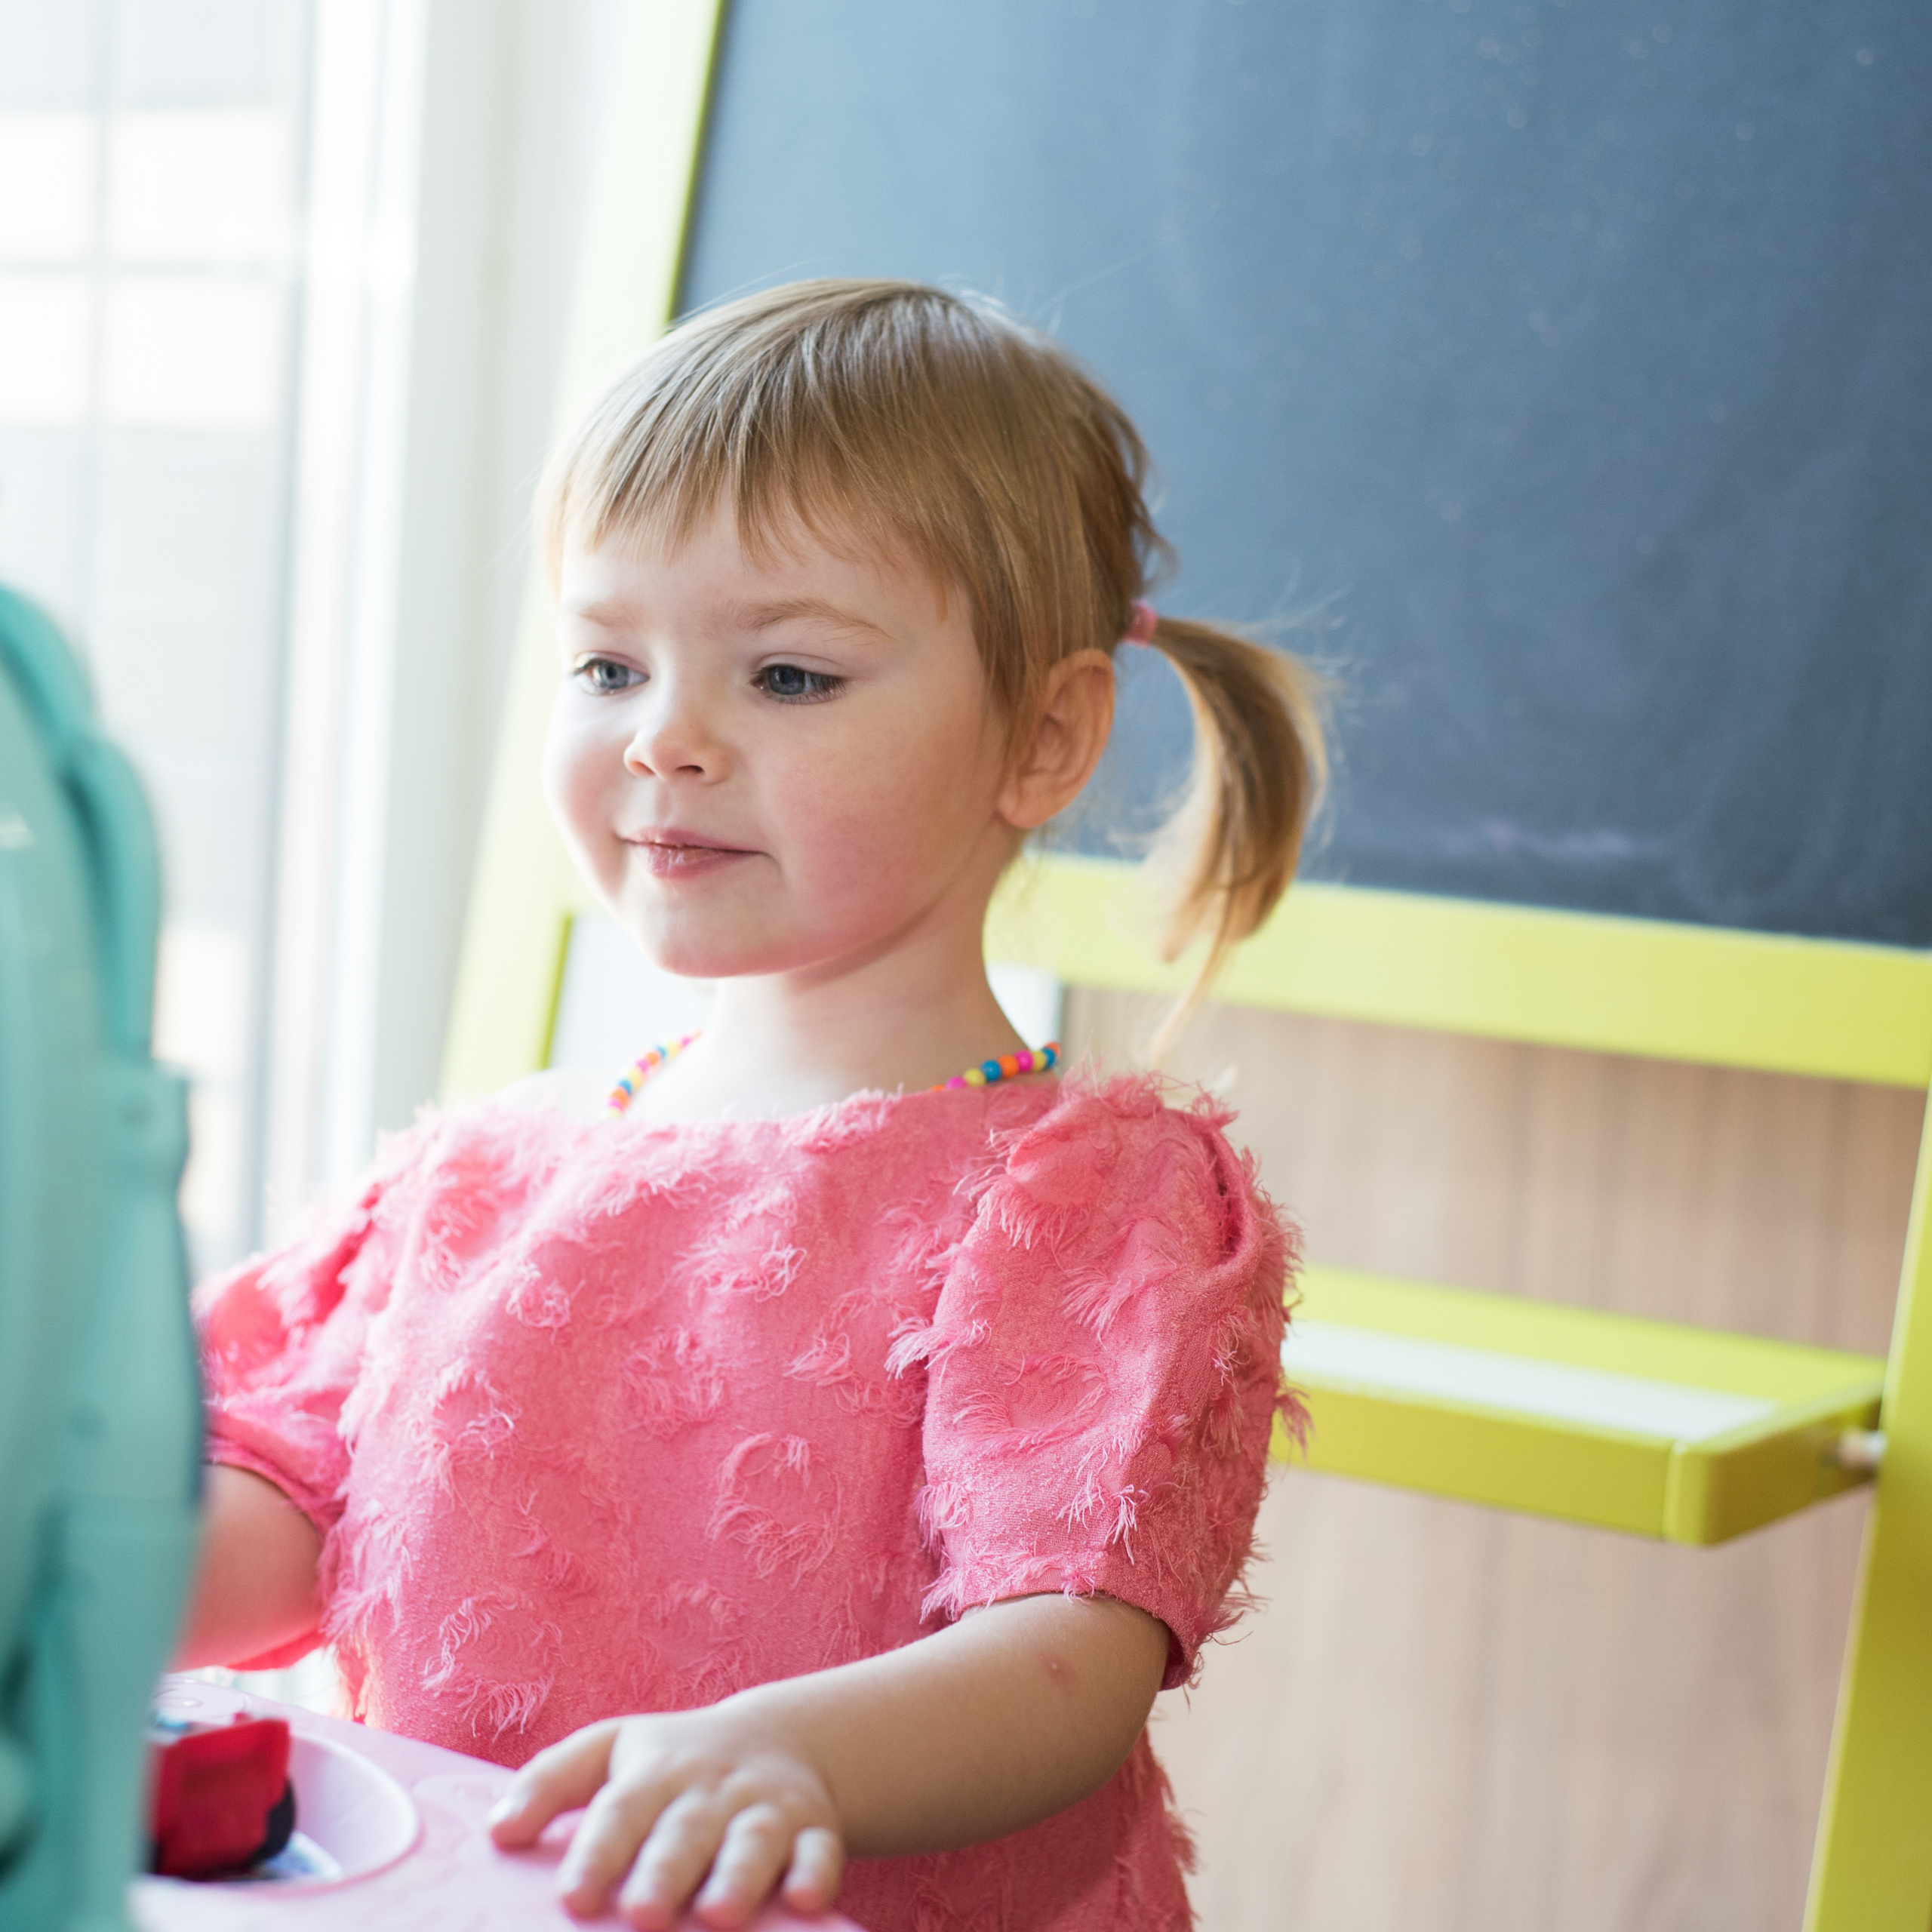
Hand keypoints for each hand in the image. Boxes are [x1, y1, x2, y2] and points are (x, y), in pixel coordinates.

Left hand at [486, 1702, 845, 1928]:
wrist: (778, 1739)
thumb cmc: (673, 1761)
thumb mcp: (611, 1750)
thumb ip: (551, 1782)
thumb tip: (497, 1830)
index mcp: (654, 1771)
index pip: (619, 1810)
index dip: (596, 1853)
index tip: (572, 1897)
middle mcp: (709, 1789)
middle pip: (685, 1830)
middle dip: (666, 1871)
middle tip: (642, 1914)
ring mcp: (764, 1808)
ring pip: (752, 1842)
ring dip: (738, 1877)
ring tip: (718, 1916)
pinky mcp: (812, 1828)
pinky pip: (819, 1850)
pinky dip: (815, 1874)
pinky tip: (806, 1902)